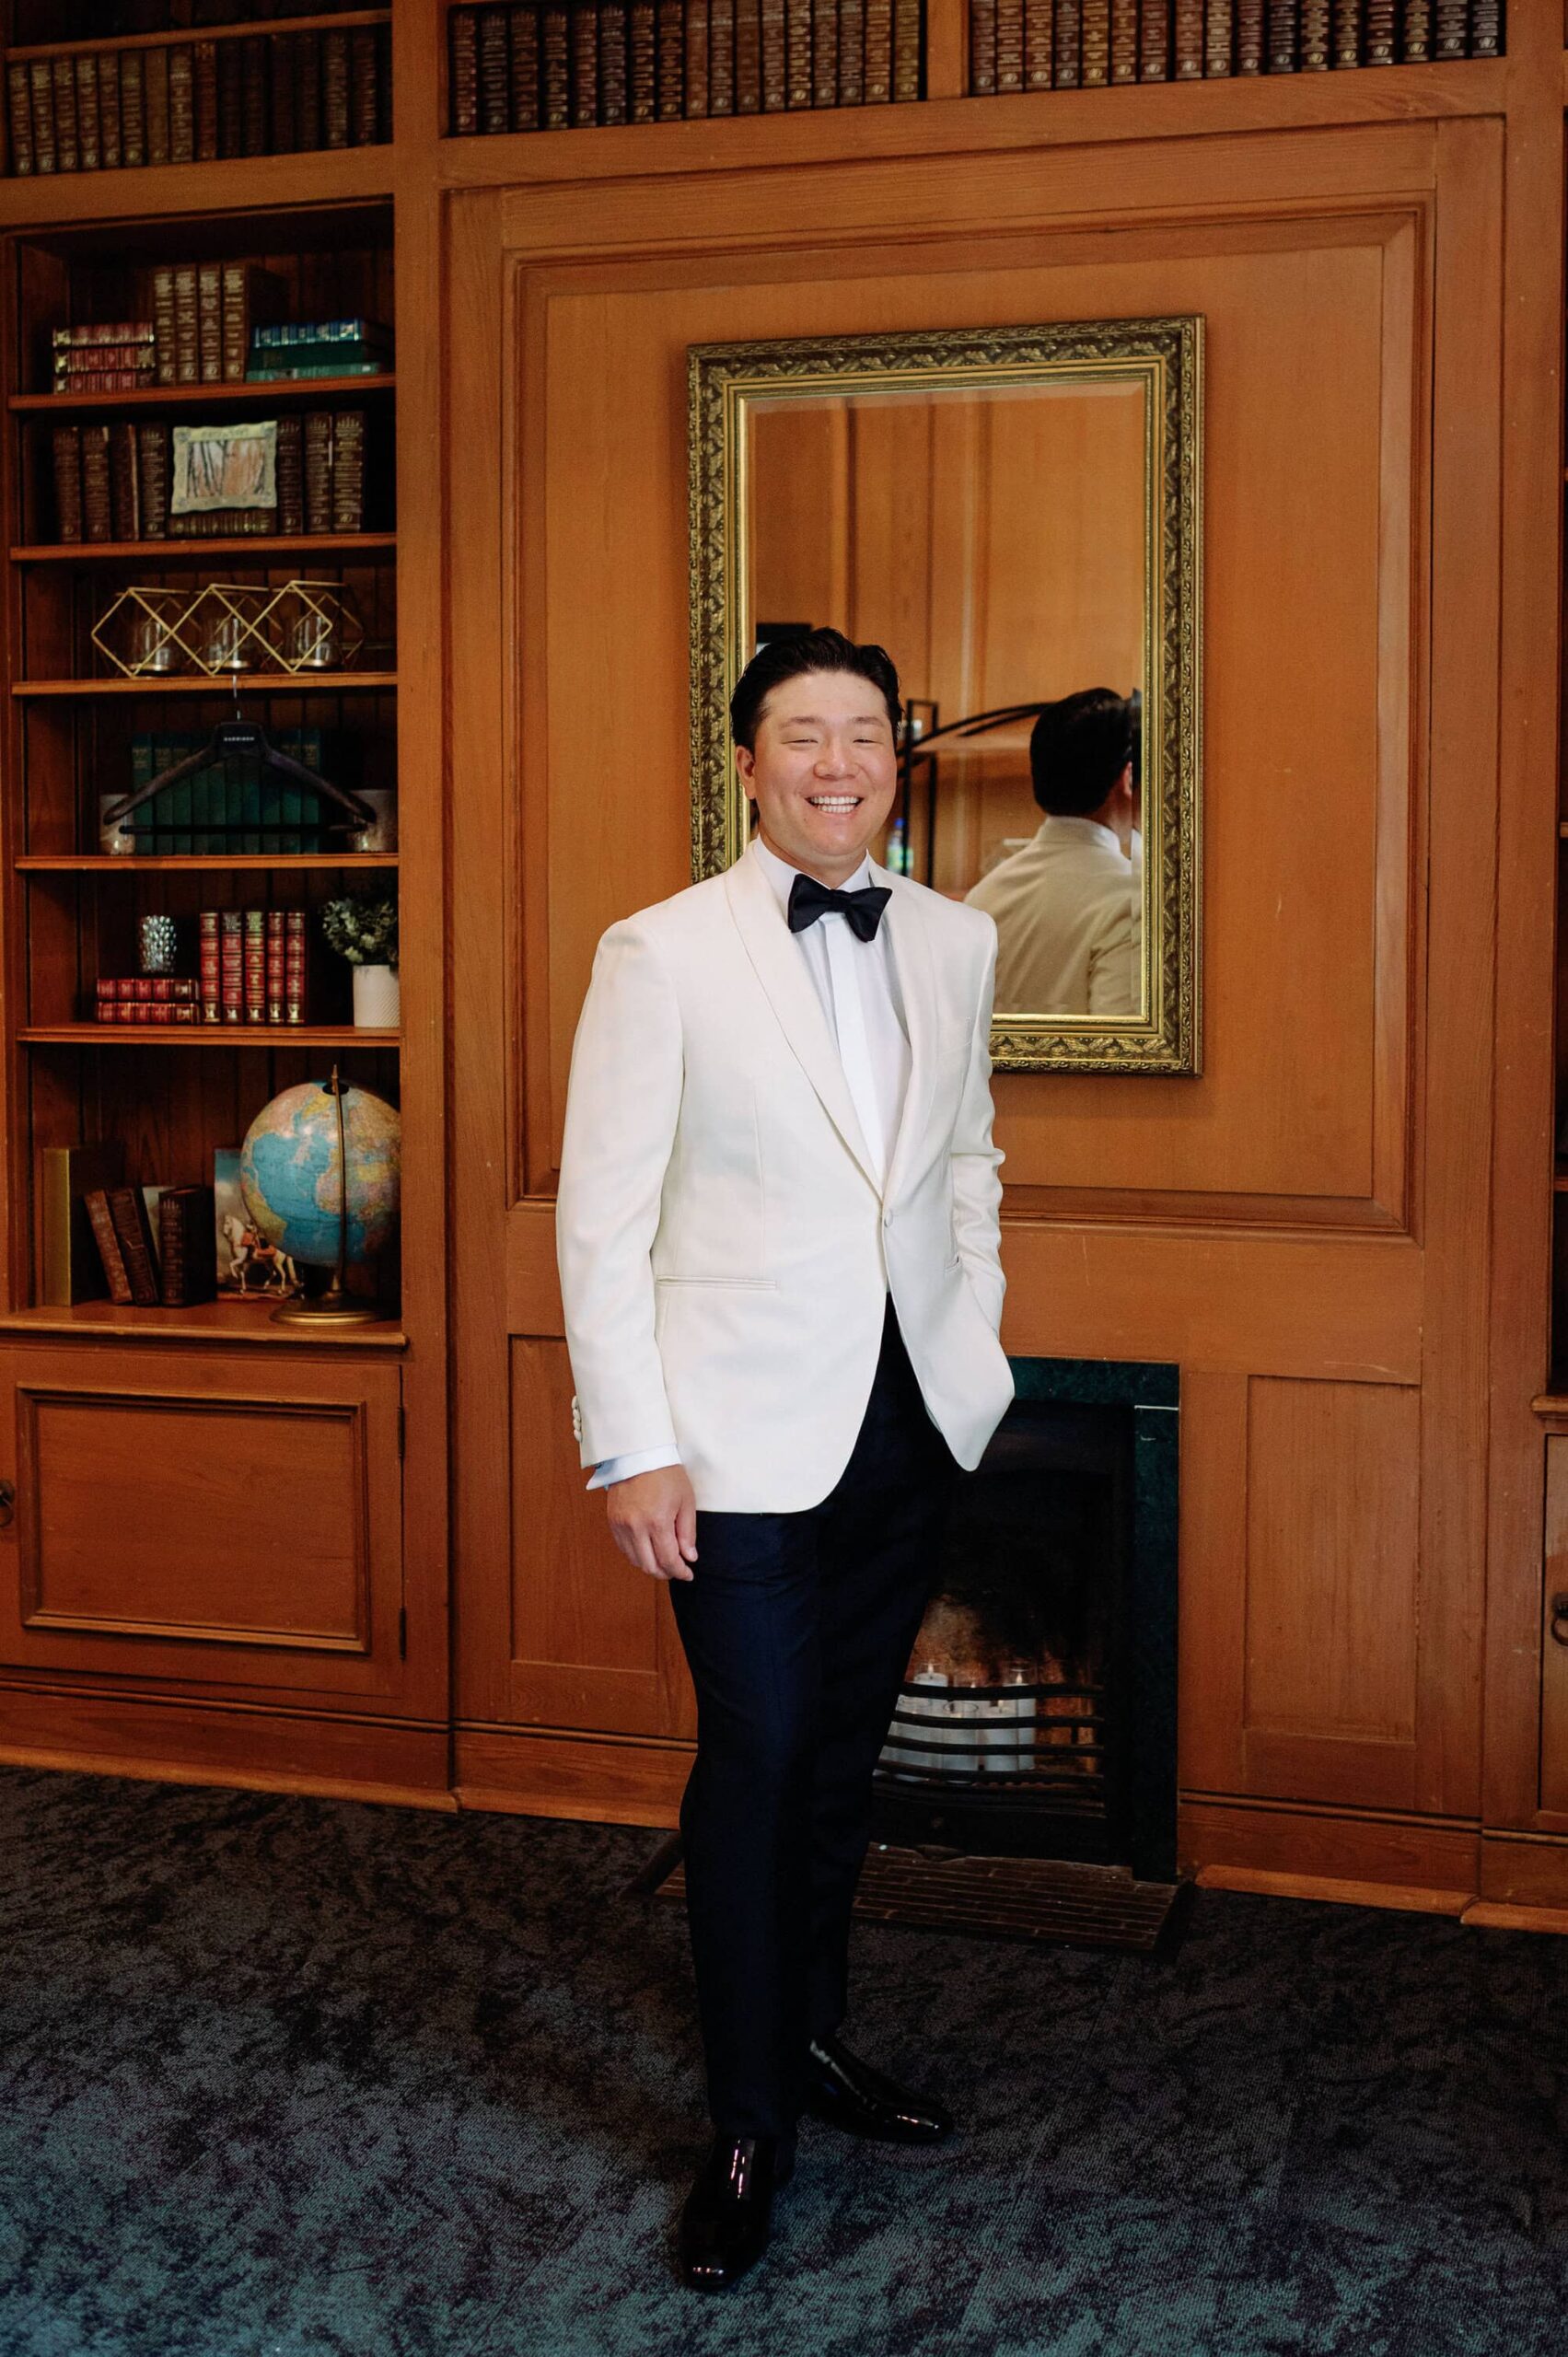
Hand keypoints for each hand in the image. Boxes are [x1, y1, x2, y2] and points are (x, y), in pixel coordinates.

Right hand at [605, 1463, 698, 1580]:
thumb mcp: (686, 1501)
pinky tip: (648, 1550)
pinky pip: (623, 1548)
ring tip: (663, 1561)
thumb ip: (687, 1532)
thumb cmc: (666, 1474)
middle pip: (649, 1566)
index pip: (669, 1560)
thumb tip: (689, 1557)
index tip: (687, 1574)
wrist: (639, 1454)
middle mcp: (636, 1527)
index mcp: (657, 1522)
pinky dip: (636, 1555)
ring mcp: (621, 1525)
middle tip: (677, 1570)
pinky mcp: (612, 1521)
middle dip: (665, 1573)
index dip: (680, 1572)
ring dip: (650, 1566)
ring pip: (635, 1560)